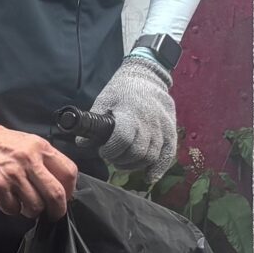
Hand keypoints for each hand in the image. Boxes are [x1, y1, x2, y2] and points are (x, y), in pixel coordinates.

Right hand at [0, 120, 78, 219]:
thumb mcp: (24, 142)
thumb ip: (42, 159)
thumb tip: (58, 183)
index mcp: (40, 147)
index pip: (69, 173)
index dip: (70, 191)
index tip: (64, 198)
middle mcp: (29, 160)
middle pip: (56, 195)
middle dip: (56, 211)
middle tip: (52, 215)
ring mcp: (13, 174)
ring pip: (35, 207)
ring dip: (31, 211)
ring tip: (22, 203)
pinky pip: (13, 209)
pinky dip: (11, 209)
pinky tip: (5, 199)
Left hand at [93, 53, 178, 182]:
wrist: (147, 75)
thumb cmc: (122, 89)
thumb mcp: (104, 100)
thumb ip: (93, 122)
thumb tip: (82, 143)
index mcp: (130, 112)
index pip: (122, 139)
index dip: (111, 150)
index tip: (104, 150)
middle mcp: (149, 121)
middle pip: (137, 152)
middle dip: (121, 160)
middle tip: (113, 156)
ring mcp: (162, 126)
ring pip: (151, 156)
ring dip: (135, 164)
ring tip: (124, 161)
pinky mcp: (171, 130)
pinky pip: (168, 154)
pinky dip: (158, 168)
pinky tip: (149, 177)